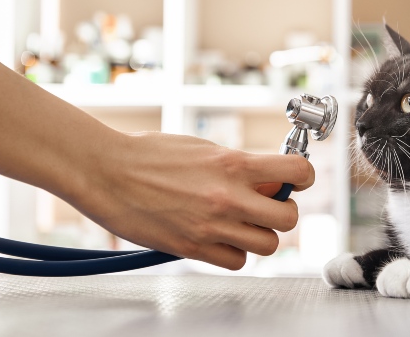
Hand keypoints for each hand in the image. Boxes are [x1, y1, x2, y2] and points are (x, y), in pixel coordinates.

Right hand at [68, 131, 314, 269]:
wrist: (105, 171)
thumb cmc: (150, 153)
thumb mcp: (203, 147)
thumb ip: (240, 164)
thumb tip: (271, 178)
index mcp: (233, 164)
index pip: (295, 171)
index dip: (304, 176)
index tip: (299, 178)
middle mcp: (227, 197)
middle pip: (288, 218)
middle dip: (285, 211)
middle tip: (270, 205)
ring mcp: (211, 226)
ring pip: (267, 245)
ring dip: (262, 234)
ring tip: (244, 222)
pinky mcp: (192, 249)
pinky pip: (237, 261)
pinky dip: (236, 252)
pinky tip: (222, 237)